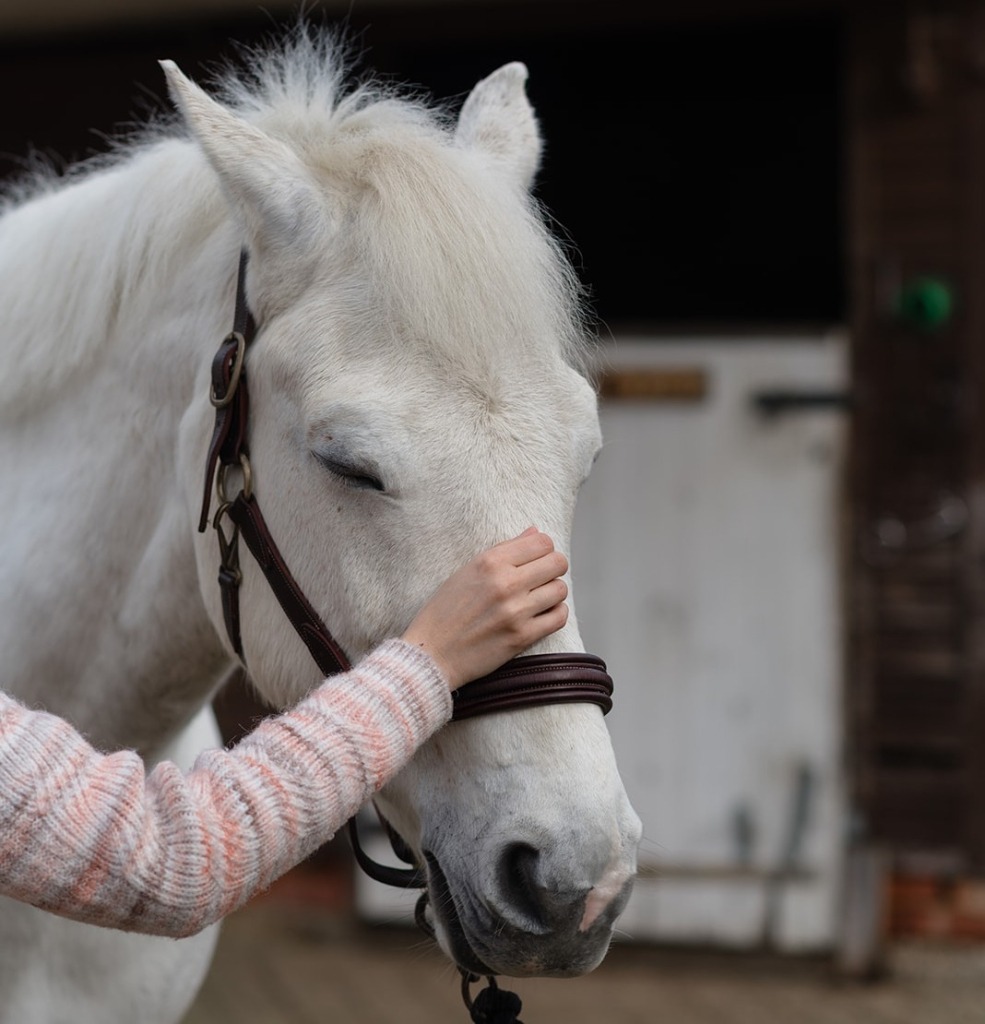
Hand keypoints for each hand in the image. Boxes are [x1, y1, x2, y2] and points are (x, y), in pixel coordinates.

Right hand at [402, 528, 568, 689]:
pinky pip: (559, 617)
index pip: (542, 542)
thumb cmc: (446, 611)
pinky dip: (555, 614)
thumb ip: (504, 550)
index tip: (535, 559)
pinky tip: (541, 614)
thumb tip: (535, 532)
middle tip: (541, 578)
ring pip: (560, 589)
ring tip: (538, 598)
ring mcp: (515, 611)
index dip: (543, 549)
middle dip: (552, 568)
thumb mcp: (467, 571)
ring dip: (552, 592)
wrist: (432, 653)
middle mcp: (505, 583)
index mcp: (490, 562)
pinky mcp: (522, 637)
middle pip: (557, 563)